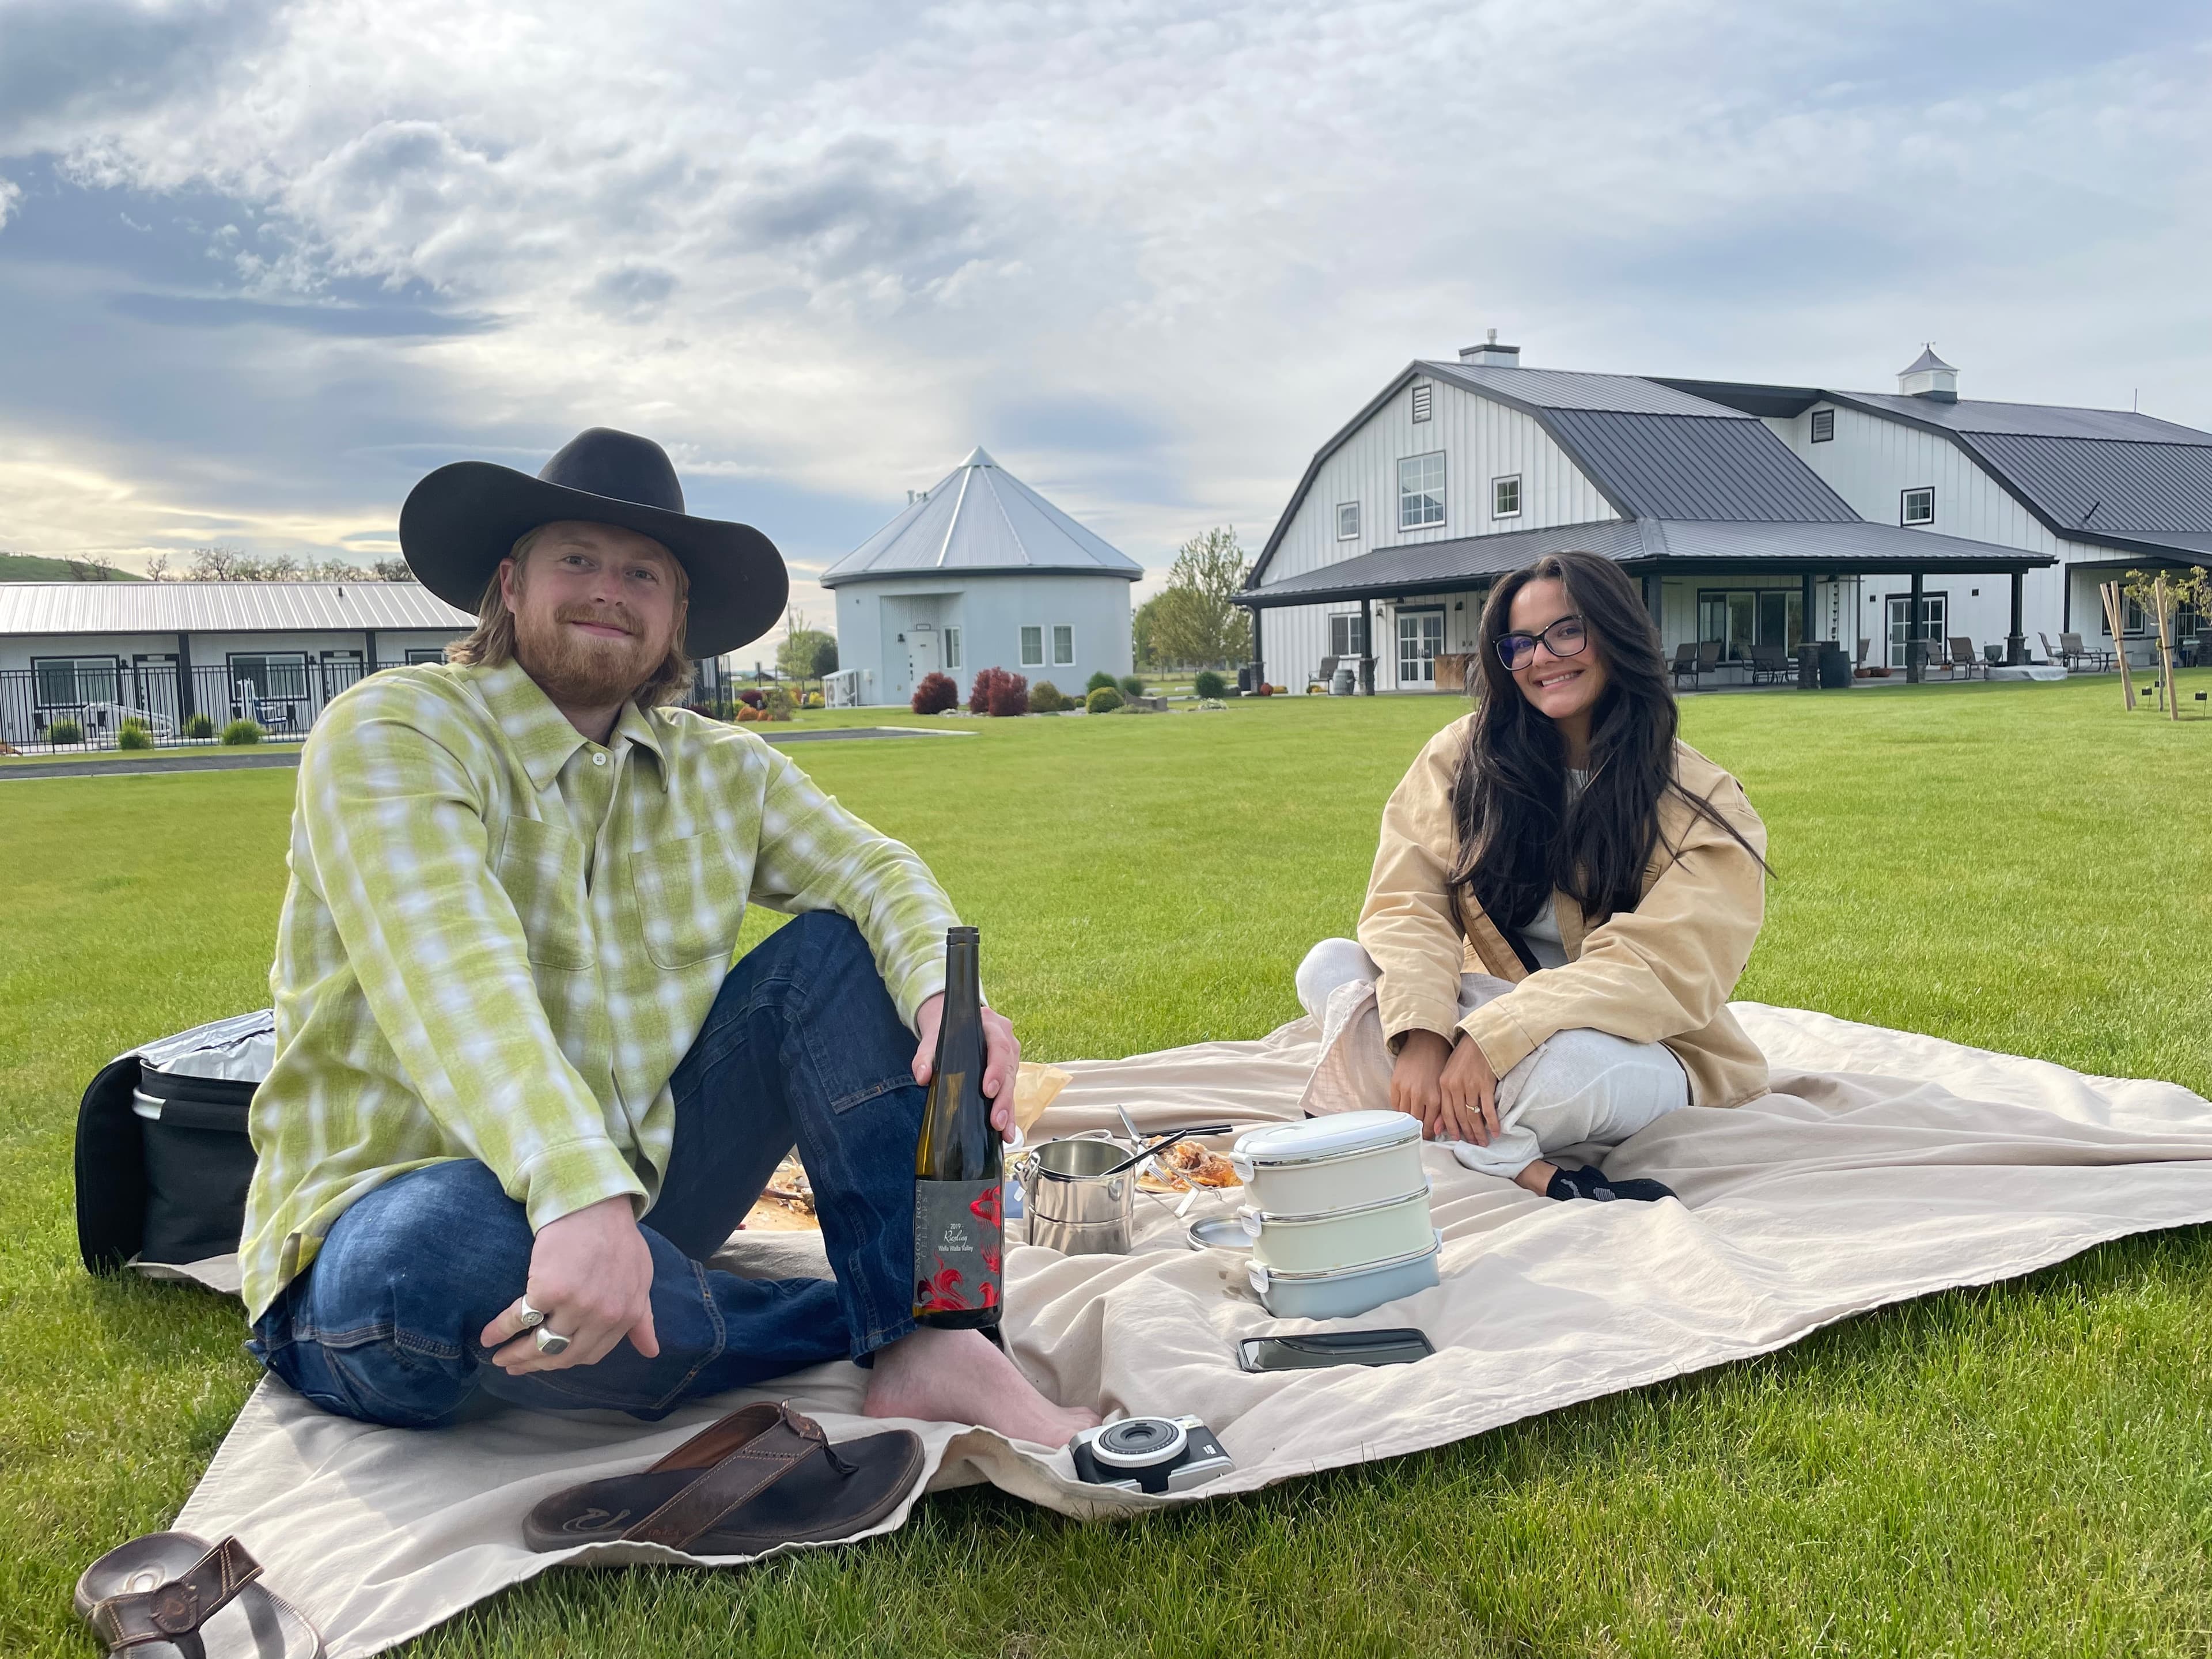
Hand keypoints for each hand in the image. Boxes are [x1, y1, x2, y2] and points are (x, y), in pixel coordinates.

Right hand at [478, 1195, 658, 1374]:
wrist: (595, 1204)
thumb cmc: (617, 1238)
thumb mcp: (640, 1280)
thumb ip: (643, 1318)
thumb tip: (651, 1351)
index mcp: (625, 1315)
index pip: (590, 1355)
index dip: (564, 1362)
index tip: (546, 1364)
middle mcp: (603, 1316)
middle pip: (563, 1356)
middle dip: (535, 1365)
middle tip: (514, 1368)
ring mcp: (576, 1305)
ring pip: (541, 1344)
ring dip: (516, 1355)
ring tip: (499, 1358)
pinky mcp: (550, 1290)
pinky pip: (520, 1319)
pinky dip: (499, 1330)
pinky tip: (487, 1337)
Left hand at [912, 992, 1022, 1141]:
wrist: (954, 1022)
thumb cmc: (946, 1029)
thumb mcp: (933, 1038)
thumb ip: (925, 1055)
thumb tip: (922, 1076)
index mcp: (990, 1025)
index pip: (998, 1047)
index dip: (995, 1070)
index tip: (988, 1090)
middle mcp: (1006, 1039)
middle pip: (1009, 1069)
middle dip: (1003, 1098)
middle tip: (996, 1120)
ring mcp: (1010, 1055)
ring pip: (1013, 1082)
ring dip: (1008, 1108)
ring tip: (1003, 1131)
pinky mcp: (1009, 1069)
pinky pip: (1010, 1090)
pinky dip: (1008, 1110)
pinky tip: (1006, 1131)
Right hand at [1390, 1028, 1450, 1136]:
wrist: (1426, 1042)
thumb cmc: (1439, 1063)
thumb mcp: (1445, 1088)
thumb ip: (1443, 1111)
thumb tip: (1438, 1130)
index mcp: (1435, 1098)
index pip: (1429, 1125)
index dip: (1429, 1133)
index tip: (1429, 1135)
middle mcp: (1419, 1095)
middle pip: (1415, 1122)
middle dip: (1419, 1129)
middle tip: (1421, 1131)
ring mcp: (1405, 1090)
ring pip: (1404, 1115)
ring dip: (1408, 1119)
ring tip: (1413, 1120)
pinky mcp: (1395, 1084)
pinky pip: (1395, 1105)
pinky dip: (1400, 1109)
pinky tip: (1406, 1107)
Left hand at [1437, 1033, 1501, 1145]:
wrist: (1480, 1040)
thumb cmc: (1464, 1058)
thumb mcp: (1448, 1074)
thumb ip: (1445, 1097)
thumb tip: (1440, 1125)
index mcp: (1444, 1084)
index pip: (1446, 1113)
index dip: (1452, 1128)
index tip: (1457, 1139)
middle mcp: (1455, 1086)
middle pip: (1460, 1117)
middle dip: (1467, 1133)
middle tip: (1473, 1143)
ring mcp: (1471, 1086)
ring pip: (1473, 1115)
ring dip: (1479, 1131)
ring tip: (1483, 1141)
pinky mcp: (1485, 1084)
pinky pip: (1488, 1109)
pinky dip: (1492, 1122)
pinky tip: (1495, 1131)